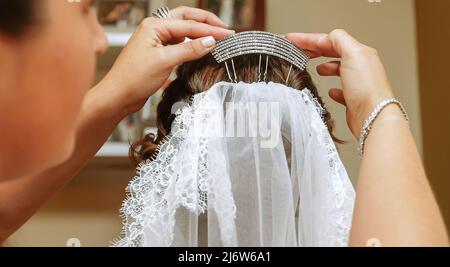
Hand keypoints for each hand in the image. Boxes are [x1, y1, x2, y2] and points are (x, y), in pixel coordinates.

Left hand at [99, 6, 233, 116]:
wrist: (118, 95)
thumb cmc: (133, 78)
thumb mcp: (165, 61)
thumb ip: (189, 49)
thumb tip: (210, 42)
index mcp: (154, 25)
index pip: (189, 24)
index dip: (210, 30)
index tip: (228, 34)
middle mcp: (154, 29)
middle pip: (186, 19)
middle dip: (206, 23)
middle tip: (224, 29)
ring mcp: (155, 40)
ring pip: (183, 31)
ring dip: (199, 33)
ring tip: (215, 37)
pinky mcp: (157, 53)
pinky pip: (178, 43)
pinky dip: (191, 44)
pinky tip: (200, 49)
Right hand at [286, 30, 394, 137]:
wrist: (373, 117)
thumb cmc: (366, 89)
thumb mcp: (353, 54)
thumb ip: (339, 39)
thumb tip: (328, 37)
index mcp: (361, 53)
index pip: (331, 40)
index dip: (309, 39)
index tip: (293, 40)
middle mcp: (361, 67)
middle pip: (334, 53)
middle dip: (316, 50)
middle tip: (299, 50)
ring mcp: (358, 84)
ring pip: (339, 70)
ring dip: (326, 66)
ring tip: (316, 68)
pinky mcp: (354, 100)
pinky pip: (342, 90)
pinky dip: (333, 88)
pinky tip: (330, 91)